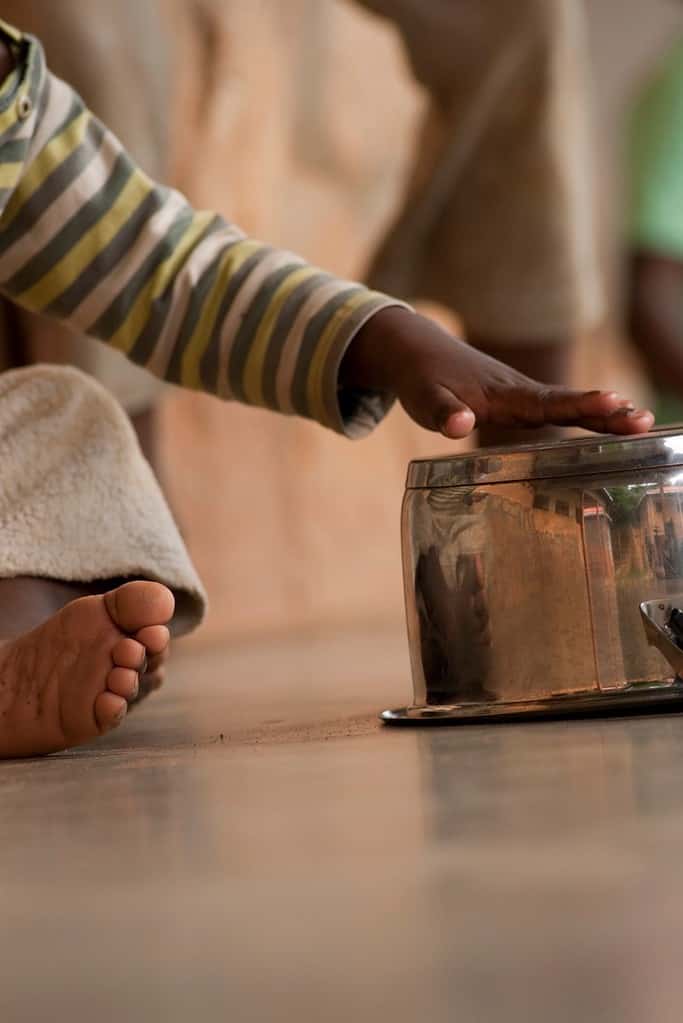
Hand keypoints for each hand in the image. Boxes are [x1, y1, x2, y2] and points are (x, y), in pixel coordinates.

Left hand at [342, 308, 653, 437]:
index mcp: (501, 394)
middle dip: (606, 413)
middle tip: (644, 422)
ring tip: (643, 423)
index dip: (578, 404)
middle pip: (567, 405)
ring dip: (604, 415)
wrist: (417, 351)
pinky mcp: (519, 401)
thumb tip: (460, 426)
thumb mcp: (422, 398)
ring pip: (568, 406)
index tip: (612, 402)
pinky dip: (588, 415)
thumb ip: (440, 412)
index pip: (545, 402)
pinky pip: (559, 409)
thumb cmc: (420, 378)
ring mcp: (522, 396)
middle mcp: (519, 393)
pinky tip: (615, 425)